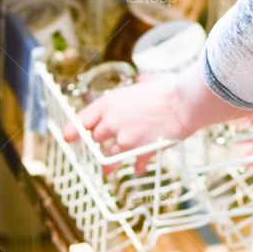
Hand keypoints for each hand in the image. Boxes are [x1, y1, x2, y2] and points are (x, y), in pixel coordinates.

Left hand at [62, 73, 201, 174]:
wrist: (184, 103)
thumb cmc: (168, 88)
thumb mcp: (148, 80)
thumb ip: (139, 83)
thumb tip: (141, 81)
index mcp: (109, 103)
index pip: (82, 120)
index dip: (73, 131)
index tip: (68, 138)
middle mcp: (112, 122)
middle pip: (96, 139)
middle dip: (99, 144)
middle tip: (100, 149)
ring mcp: (126, 139)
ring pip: (109, 157)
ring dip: (109, 165)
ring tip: (108, 172)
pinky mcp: (141, 151)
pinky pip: (134, 164)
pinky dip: (136, 168)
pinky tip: (137, 171)